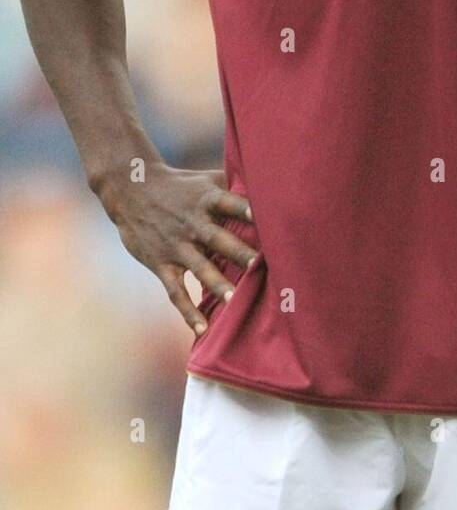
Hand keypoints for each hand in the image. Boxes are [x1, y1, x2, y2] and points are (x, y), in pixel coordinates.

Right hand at [96, 162, 256, 335]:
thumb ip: (235, 186)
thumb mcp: (206, 180)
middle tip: (258, 264)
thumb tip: (272, 190)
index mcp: (207, 199)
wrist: (132, 190)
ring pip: (199, 267)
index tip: (261, 215)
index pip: (228, 203)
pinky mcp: (161, 264)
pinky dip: (187, 311)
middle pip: (218, 238)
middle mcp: (193, 223)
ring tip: (234, 300)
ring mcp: (176, 245)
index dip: (244, 208)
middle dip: (238, 251)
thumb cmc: (181, 186)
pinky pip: (175, 291)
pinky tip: (201, 329)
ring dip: (216, 283)